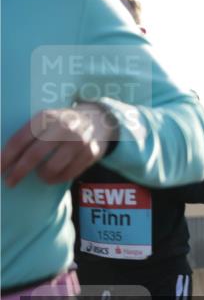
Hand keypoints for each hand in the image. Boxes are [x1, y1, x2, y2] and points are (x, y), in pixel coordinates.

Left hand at [1, 103, 117, 187]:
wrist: (98, 120)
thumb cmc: (61, 124)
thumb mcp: (44, 121)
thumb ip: (28, 136)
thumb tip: (4, 159)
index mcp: (46, 117)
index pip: (20, 140)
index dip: (6, 157)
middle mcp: (63, 127)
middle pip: (34, 155)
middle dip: (19, 171)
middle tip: (10, 182)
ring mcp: (79, 140)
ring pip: (52, 168)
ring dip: (41, 176)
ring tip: (40, 176)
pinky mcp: (91, 152)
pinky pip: (69, 174)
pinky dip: (58, 179)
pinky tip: (54, 177)